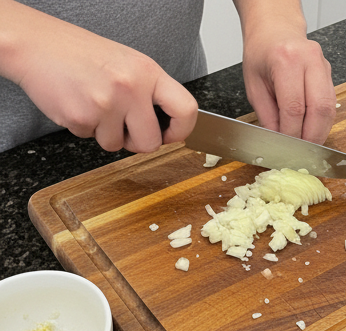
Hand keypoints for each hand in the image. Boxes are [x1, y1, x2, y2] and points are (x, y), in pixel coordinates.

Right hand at [0, 2, 195, 151]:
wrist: (34, 43)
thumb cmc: (80, 54)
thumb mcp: (126, 63)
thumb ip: (149, 93)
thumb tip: (168, 127)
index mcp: (146, 71)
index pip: (186, 110)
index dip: (181, 130)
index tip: (170, 134)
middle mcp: (130, 87)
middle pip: (151, 143)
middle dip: (137, 142)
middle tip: (123, 125)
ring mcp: (105, 104)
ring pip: (117, 145)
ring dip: (106, 133)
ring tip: (93, 104)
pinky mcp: (81, 118)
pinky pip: (91, 139)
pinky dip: (84, 127)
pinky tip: (77, 103)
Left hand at [234, 1, 334, 142]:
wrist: (275, 30)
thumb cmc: (262, 54)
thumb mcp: (254, 86)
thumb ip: (268, 116)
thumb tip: (279, 142)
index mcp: (286, 60)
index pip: (294, 108)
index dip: (291, 134)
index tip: (285, 149)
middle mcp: (310, 60)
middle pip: (319, 110)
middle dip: (311, 137)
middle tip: (301, 153)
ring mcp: (324, 67)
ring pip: (329, 110)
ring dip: (320, 132)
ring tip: (307, 145)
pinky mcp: (331, 75)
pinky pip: (331, 106)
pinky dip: (322, 123)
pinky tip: (312, 130)